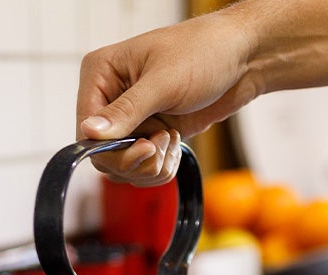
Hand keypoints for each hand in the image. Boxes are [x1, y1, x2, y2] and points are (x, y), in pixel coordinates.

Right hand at [75, 11, 258, 184]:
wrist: (241, 59)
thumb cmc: (203, 52)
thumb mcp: (163, 82)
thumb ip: (126, 110)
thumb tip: (90, 132)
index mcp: (101, 74)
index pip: (86, 130)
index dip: (111, 149)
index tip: (144, 147)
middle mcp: (110, 99)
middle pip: (103, 156)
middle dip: (136, 159)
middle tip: (162, 142)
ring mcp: (131, 121)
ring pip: (124, 168)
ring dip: (152, 165)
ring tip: (172, 138)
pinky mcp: (149, 135)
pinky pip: (143, 170)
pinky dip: (161, 167)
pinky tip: (176, 145)